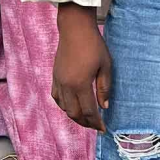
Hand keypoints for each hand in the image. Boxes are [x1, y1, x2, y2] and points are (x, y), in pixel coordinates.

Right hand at [52, 5, 112, 132]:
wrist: (74, 29)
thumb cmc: (94, 45)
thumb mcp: (105, 66)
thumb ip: (104, 88)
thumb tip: (104, 107)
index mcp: (81, 84)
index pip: (88, 111)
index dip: (96, 122)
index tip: (103, 129)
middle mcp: (67, 86)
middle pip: (74, 113)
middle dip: (85, 123)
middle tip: (96, 126)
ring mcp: (58, 81)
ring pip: (64, 107)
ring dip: (75, 116)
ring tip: (86, 118)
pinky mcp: (55, 77)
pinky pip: (57, 98)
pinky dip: (64, 106)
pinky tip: (72, 106)